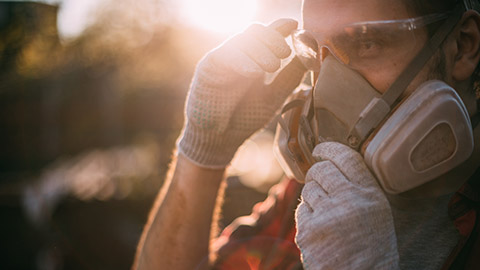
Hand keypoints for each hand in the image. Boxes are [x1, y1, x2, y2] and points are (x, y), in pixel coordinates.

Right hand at [178, 19, 306, 167]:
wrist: (219, 140)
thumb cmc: (244, 118)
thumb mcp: (274, 96)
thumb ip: (290, 77)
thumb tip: (311, 57)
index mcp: (254, 60)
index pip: (268, 36)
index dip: (281, 27)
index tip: (296, 25)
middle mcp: (238, 56)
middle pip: (256, 31)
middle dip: (274, 38)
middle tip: (284, 54)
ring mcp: (223, 60)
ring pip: (242, 39)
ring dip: (261, 50)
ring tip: (272, 67)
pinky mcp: (208, 68)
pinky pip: (225, 55)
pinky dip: (242, 60)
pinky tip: (254, 72)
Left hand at [295, 142, 398, 269]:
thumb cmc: (371, 248)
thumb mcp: (377, 213)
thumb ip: (358, 188)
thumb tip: (333, 165)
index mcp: (370, 195)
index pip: (346, 158)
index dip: (330, 149)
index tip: (321, 149)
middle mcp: (349, 201)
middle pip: (321, 169)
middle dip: (317, 174)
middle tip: (321, 183)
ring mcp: (326, 215)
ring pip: (308, 189)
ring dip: (313, 197)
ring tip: (326, 214)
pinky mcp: (307, 230)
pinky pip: (301, 211)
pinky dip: (307, 217)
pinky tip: (320, 229)